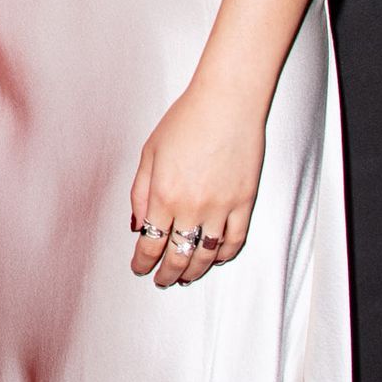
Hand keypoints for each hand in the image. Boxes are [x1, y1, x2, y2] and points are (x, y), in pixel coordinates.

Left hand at [128, 84, 264, 288]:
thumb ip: (140, 192)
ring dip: (193, 270)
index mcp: (164, 195)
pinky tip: (215, 258)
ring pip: (206, 255)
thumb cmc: (187, 119)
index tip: (140, 268)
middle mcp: (192, 207)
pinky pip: (235, 241)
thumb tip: (137, 224)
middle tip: (161, 279)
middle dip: (166, 273)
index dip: (143, 262)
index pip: (150, 244)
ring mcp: (222, 207)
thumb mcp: (150, 153)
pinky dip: (224, 255)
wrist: (228, 101)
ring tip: (185, 276)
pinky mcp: (245, 202)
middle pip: (177, 256)